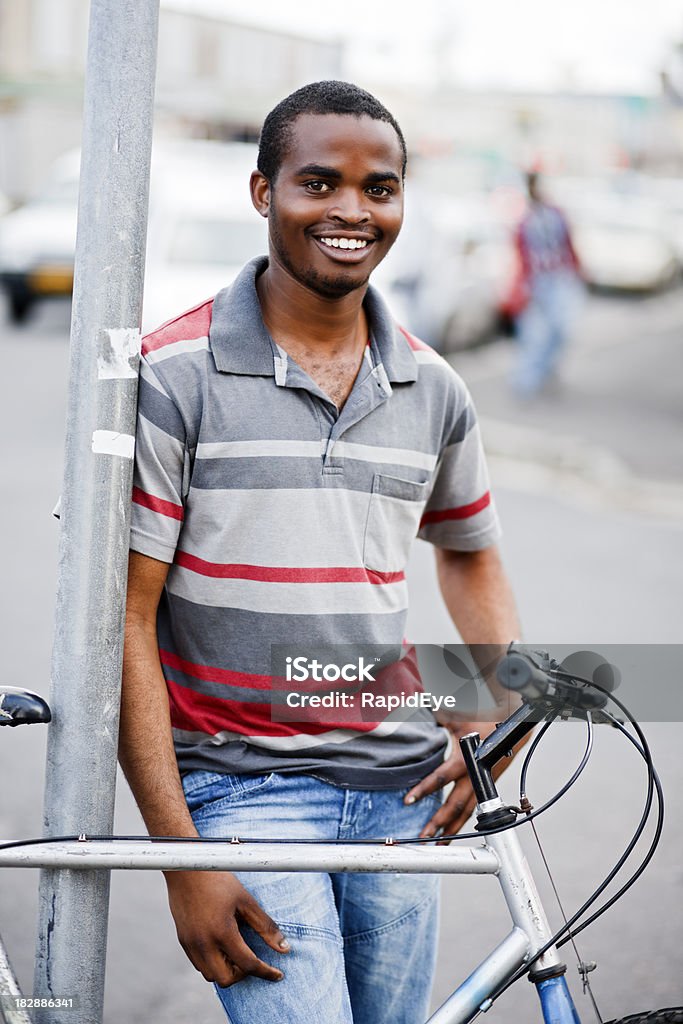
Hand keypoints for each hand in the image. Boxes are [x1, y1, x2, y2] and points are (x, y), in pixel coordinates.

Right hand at [165, 870, 289, 986]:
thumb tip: (284, 948)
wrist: (187, 868)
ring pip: (210, 975)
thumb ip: (265, 926)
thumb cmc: (218, 880)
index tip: (278, 975)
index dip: (266, 972)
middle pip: (226, 980)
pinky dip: (213, 963)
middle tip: (253, 959)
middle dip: (243, 975)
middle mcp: (204, 944)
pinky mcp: (183, 940)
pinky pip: (199, 964)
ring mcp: (191, 944)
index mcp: (222, 932)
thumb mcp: (246, 900)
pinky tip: (222, 946)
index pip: (248, 965)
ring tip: (237, 952)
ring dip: (227, 970)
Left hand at [404, 721, 523, 845]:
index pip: (441, 778)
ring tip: (438, 844)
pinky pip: (474, 807)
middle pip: (456, 805)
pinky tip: (454, 829)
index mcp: (465, 759)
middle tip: (424, 836)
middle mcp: (475, 776)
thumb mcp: (455, 716)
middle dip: (439, 822)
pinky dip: (463, 820)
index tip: (408, 801)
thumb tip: (411, 712)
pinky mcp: (488, 787)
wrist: (512, 726)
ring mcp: (484, 784)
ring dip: (453, 829)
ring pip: (468, 812)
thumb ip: (434, 719)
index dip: (423, 790)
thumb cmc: (483, 719)